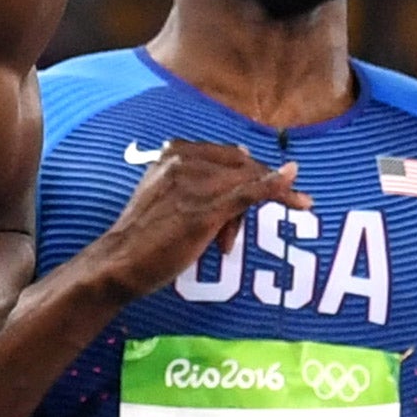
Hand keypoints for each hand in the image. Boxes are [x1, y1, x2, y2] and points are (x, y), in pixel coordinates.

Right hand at [89, 142, 311, 302]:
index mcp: (171, 154)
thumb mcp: (164, 198)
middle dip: (264, 184)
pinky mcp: (205, 210)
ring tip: (257, 226)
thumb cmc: (141, 236)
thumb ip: (193, 183)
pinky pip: (248, 195)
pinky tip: (297, 194)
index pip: (225, 154)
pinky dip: (275, 190)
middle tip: (291, 202)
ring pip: (247, 181)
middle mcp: (182, 162)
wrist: (119, 262)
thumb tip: (239, 173)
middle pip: (240, 165)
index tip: (270, 182)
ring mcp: (194, 185)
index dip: (250, 170)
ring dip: (272, 196)